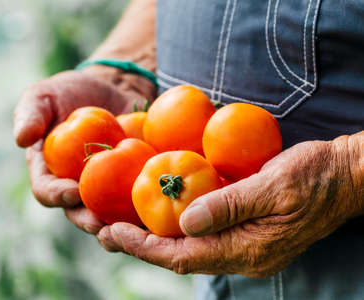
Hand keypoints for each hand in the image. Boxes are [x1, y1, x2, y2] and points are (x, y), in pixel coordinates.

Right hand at [14, 69, 153, 234]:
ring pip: (108, 216)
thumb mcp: (45, 95)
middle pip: (78, 213)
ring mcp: (104, 190)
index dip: (56, 195)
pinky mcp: (129, 186)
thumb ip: (31, 113)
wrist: (114, 89)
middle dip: (88, 221)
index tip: (72, 192)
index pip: (47, 190)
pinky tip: (155, 212)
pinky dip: (144, 210)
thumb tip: (21, 139)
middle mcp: (74, 187)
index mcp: (50, 171)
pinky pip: (136, 202)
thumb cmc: (73, 92)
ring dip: (117, 227)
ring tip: (128, 229)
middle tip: (101, 224)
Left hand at [97, 137, 360, 276]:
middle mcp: (243, 255)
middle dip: (140, 246)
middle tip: (102, 231)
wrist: (345, 177)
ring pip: (189, 248)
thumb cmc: (315, 175)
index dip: (145, 247)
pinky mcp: (245, 232)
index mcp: (249, 249)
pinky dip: (175, 228)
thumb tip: (184, 222)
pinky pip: (203, 236)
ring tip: (118, 226)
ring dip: (153, 238)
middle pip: (181, 257)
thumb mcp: (274, 184)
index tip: (112, 233)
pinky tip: (158, 215)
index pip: (185, 255)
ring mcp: (245, 246)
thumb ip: (229, 206)